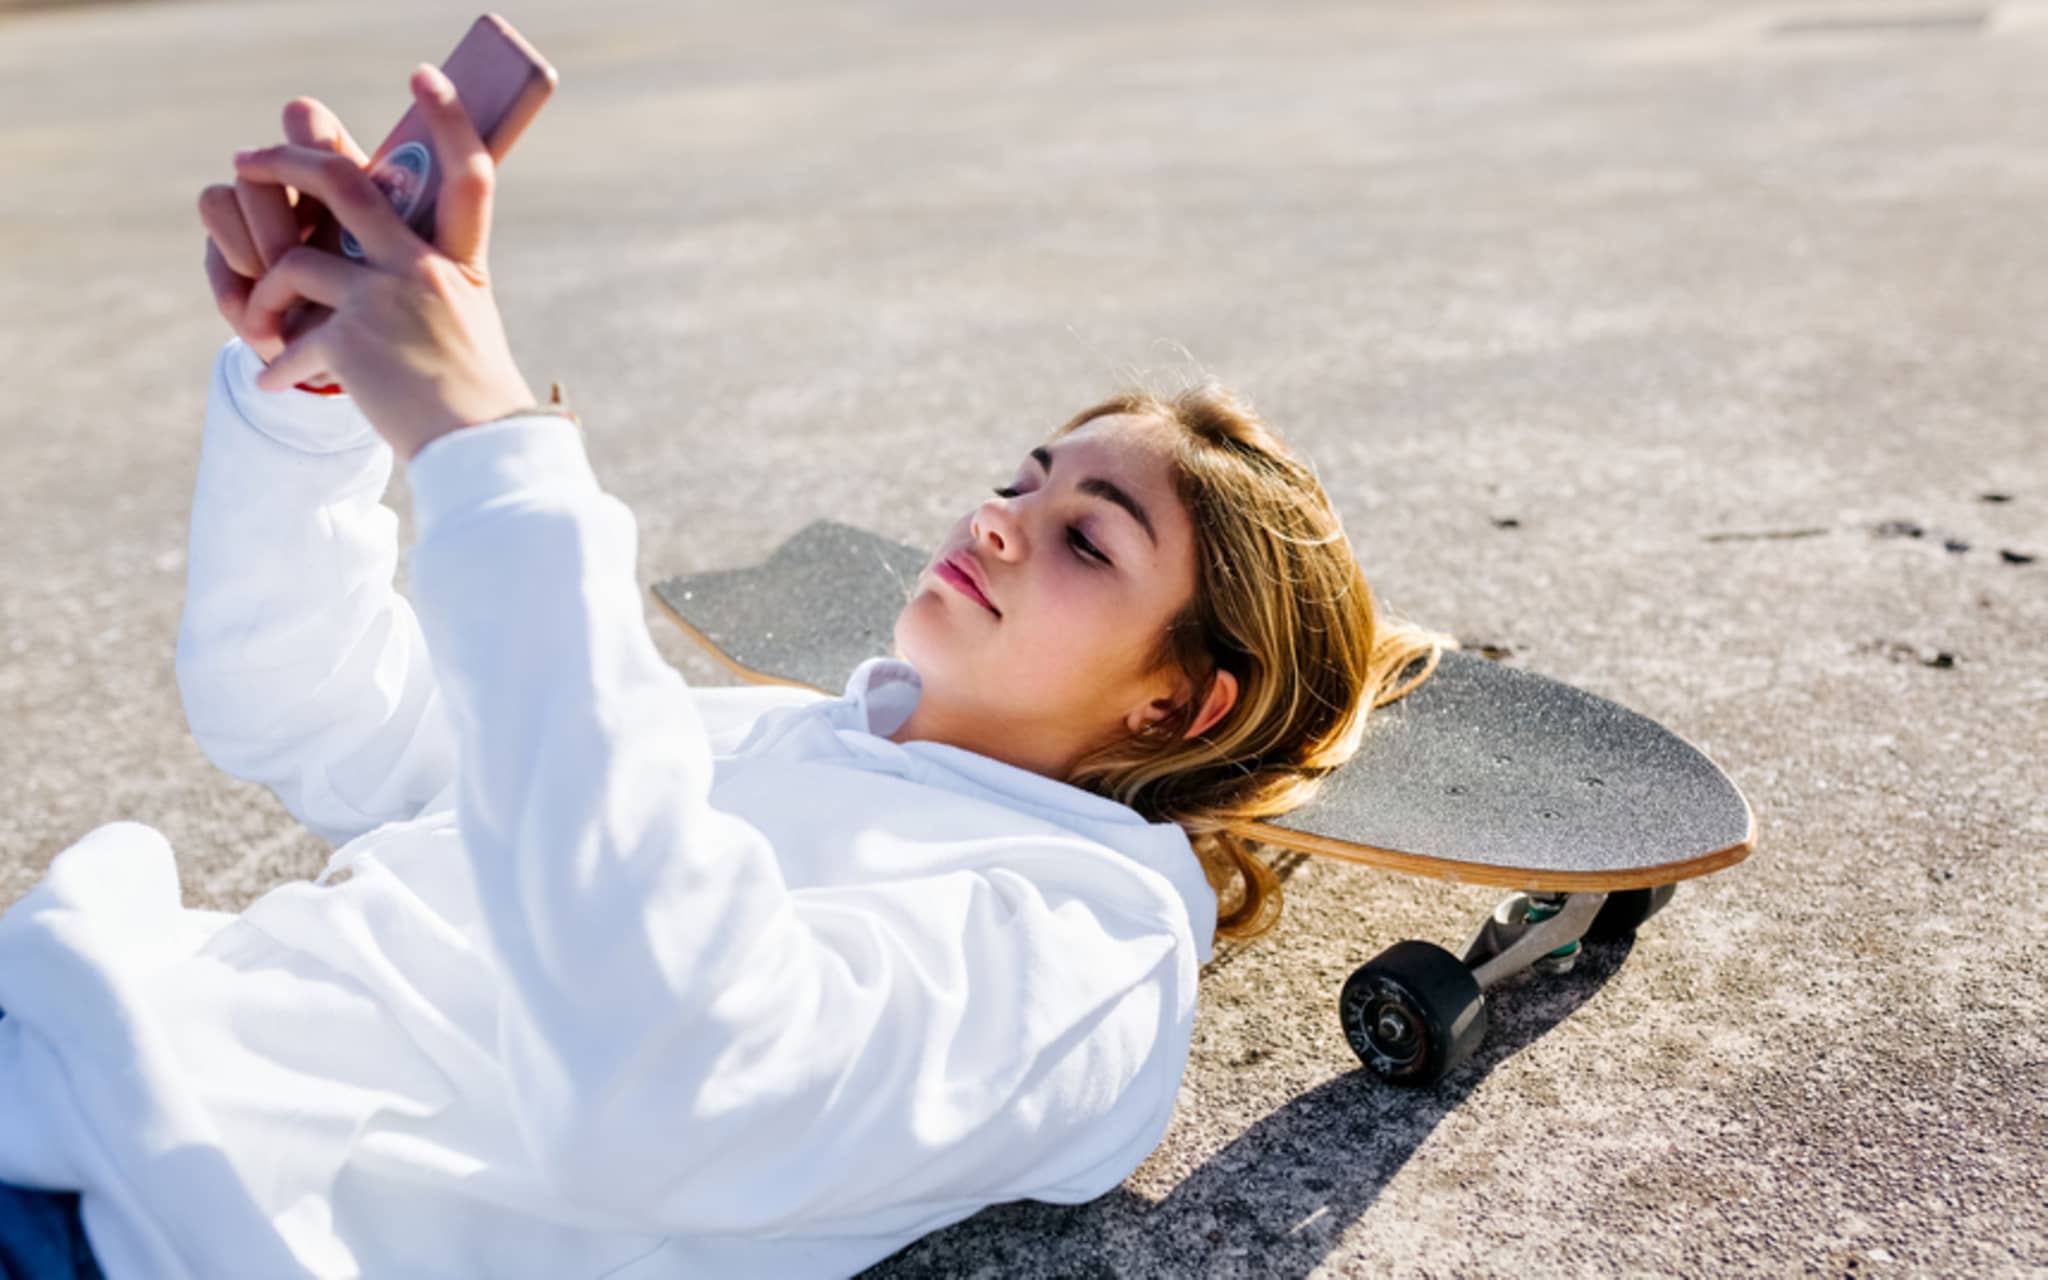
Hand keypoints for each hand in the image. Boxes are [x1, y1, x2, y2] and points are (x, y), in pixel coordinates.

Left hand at [231, 63, 535, 462]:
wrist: (477, 451)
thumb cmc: (470, 395)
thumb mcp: (463, 322)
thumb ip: (425, 279)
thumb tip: (370, 259)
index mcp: (453, 262)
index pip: (468, 171)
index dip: (451, 117)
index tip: (428, 76)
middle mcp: (419, 269)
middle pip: (343, 184)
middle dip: (286, 163)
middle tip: (247, 160)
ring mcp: (384, 301)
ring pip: (293, 263)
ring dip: (267, 295)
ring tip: (263, 326)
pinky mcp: (351, 342)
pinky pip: (289, 337)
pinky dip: (276, 363)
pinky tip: (274, 381)